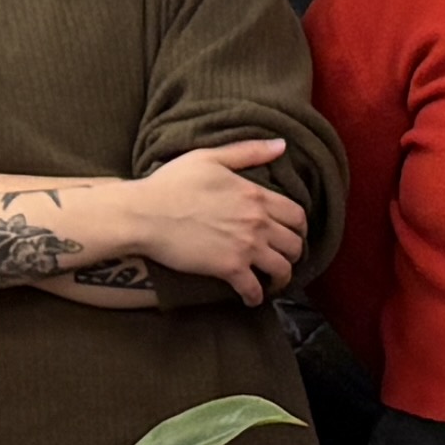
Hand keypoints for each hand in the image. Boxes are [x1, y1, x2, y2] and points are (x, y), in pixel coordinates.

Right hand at [111, 141, 311, 303]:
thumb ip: (248, 151)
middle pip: (294, 244)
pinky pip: (253, 289)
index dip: (300, 228)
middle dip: (294, 254)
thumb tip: (281, 145)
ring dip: (281, 278)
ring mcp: (245, 247)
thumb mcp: (210, 157)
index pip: (296, 215)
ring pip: (282, 269)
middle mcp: (257, 222)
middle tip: (284, 258)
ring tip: (273, 281)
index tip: (293, 234)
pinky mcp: (228, 268)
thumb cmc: (171, 183)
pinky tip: (251, 299)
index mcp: (255, 195)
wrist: (144, 213)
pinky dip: (256, 297)